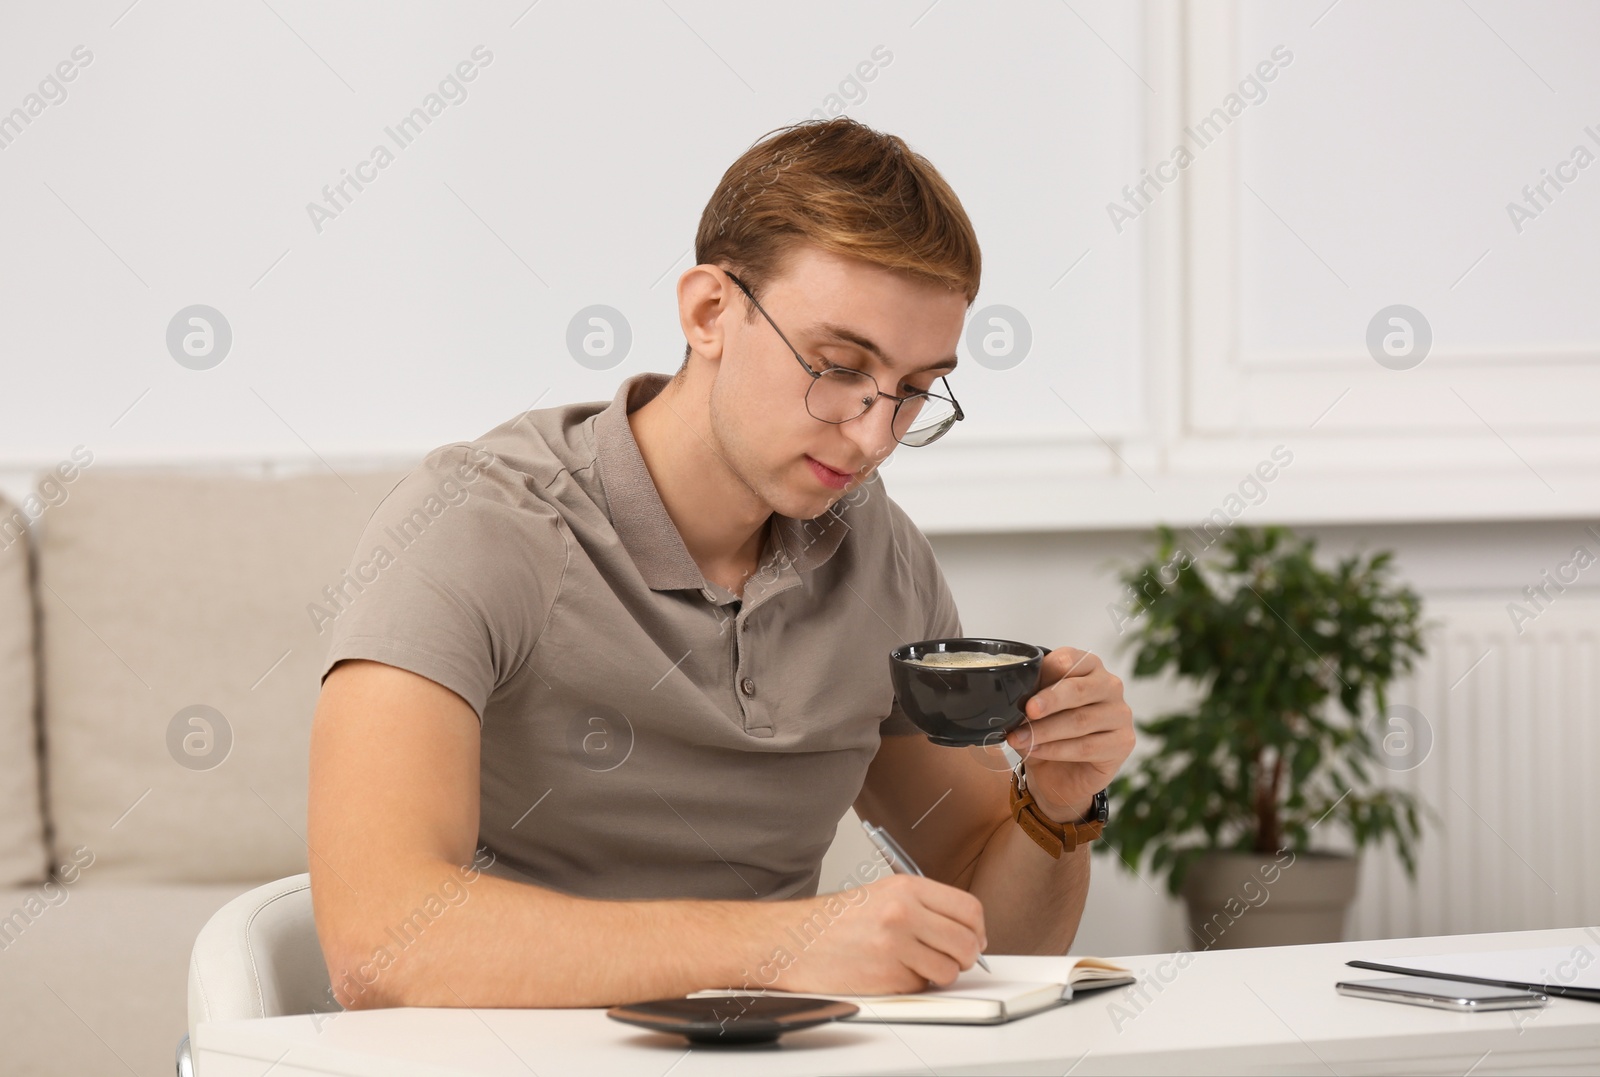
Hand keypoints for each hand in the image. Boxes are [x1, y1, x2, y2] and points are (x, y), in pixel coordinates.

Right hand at [764, 874, 986, 995]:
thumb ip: (924, 906)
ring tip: (916, 965)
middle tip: (953, 958)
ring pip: (949, 970)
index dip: (977, 929)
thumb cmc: (834, 921)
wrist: (794, 940)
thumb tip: (964, 928)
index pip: (968, 908)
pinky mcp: (886, 976)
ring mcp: (896, 946)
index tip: (974, 938)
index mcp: (906, 888)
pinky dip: (913, 985)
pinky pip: (921, 987)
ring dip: (939, 974)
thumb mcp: (882, 895)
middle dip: (966, 956)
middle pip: (966, 942)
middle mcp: (904, 913)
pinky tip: (891, 972)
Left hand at [1006, 647, 1134, 823]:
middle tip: (1027, 711)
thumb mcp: (1032, 710)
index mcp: (1088, 666)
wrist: (1058, 774)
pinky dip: (1056, 749)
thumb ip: (1029, 696)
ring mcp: (1120, 714)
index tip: (1021, 684)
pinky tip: (1036, 750)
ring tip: (1019, 738)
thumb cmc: (1048, 732)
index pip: (1068, 660)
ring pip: (1080, 720)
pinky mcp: (1123, 742)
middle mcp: (1109, 686)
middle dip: (1049, 700)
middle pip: (1078, 689)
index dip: (1044, 672)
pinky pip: (1087, 746)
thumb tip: (1011, 694)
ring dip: (1045, 730)